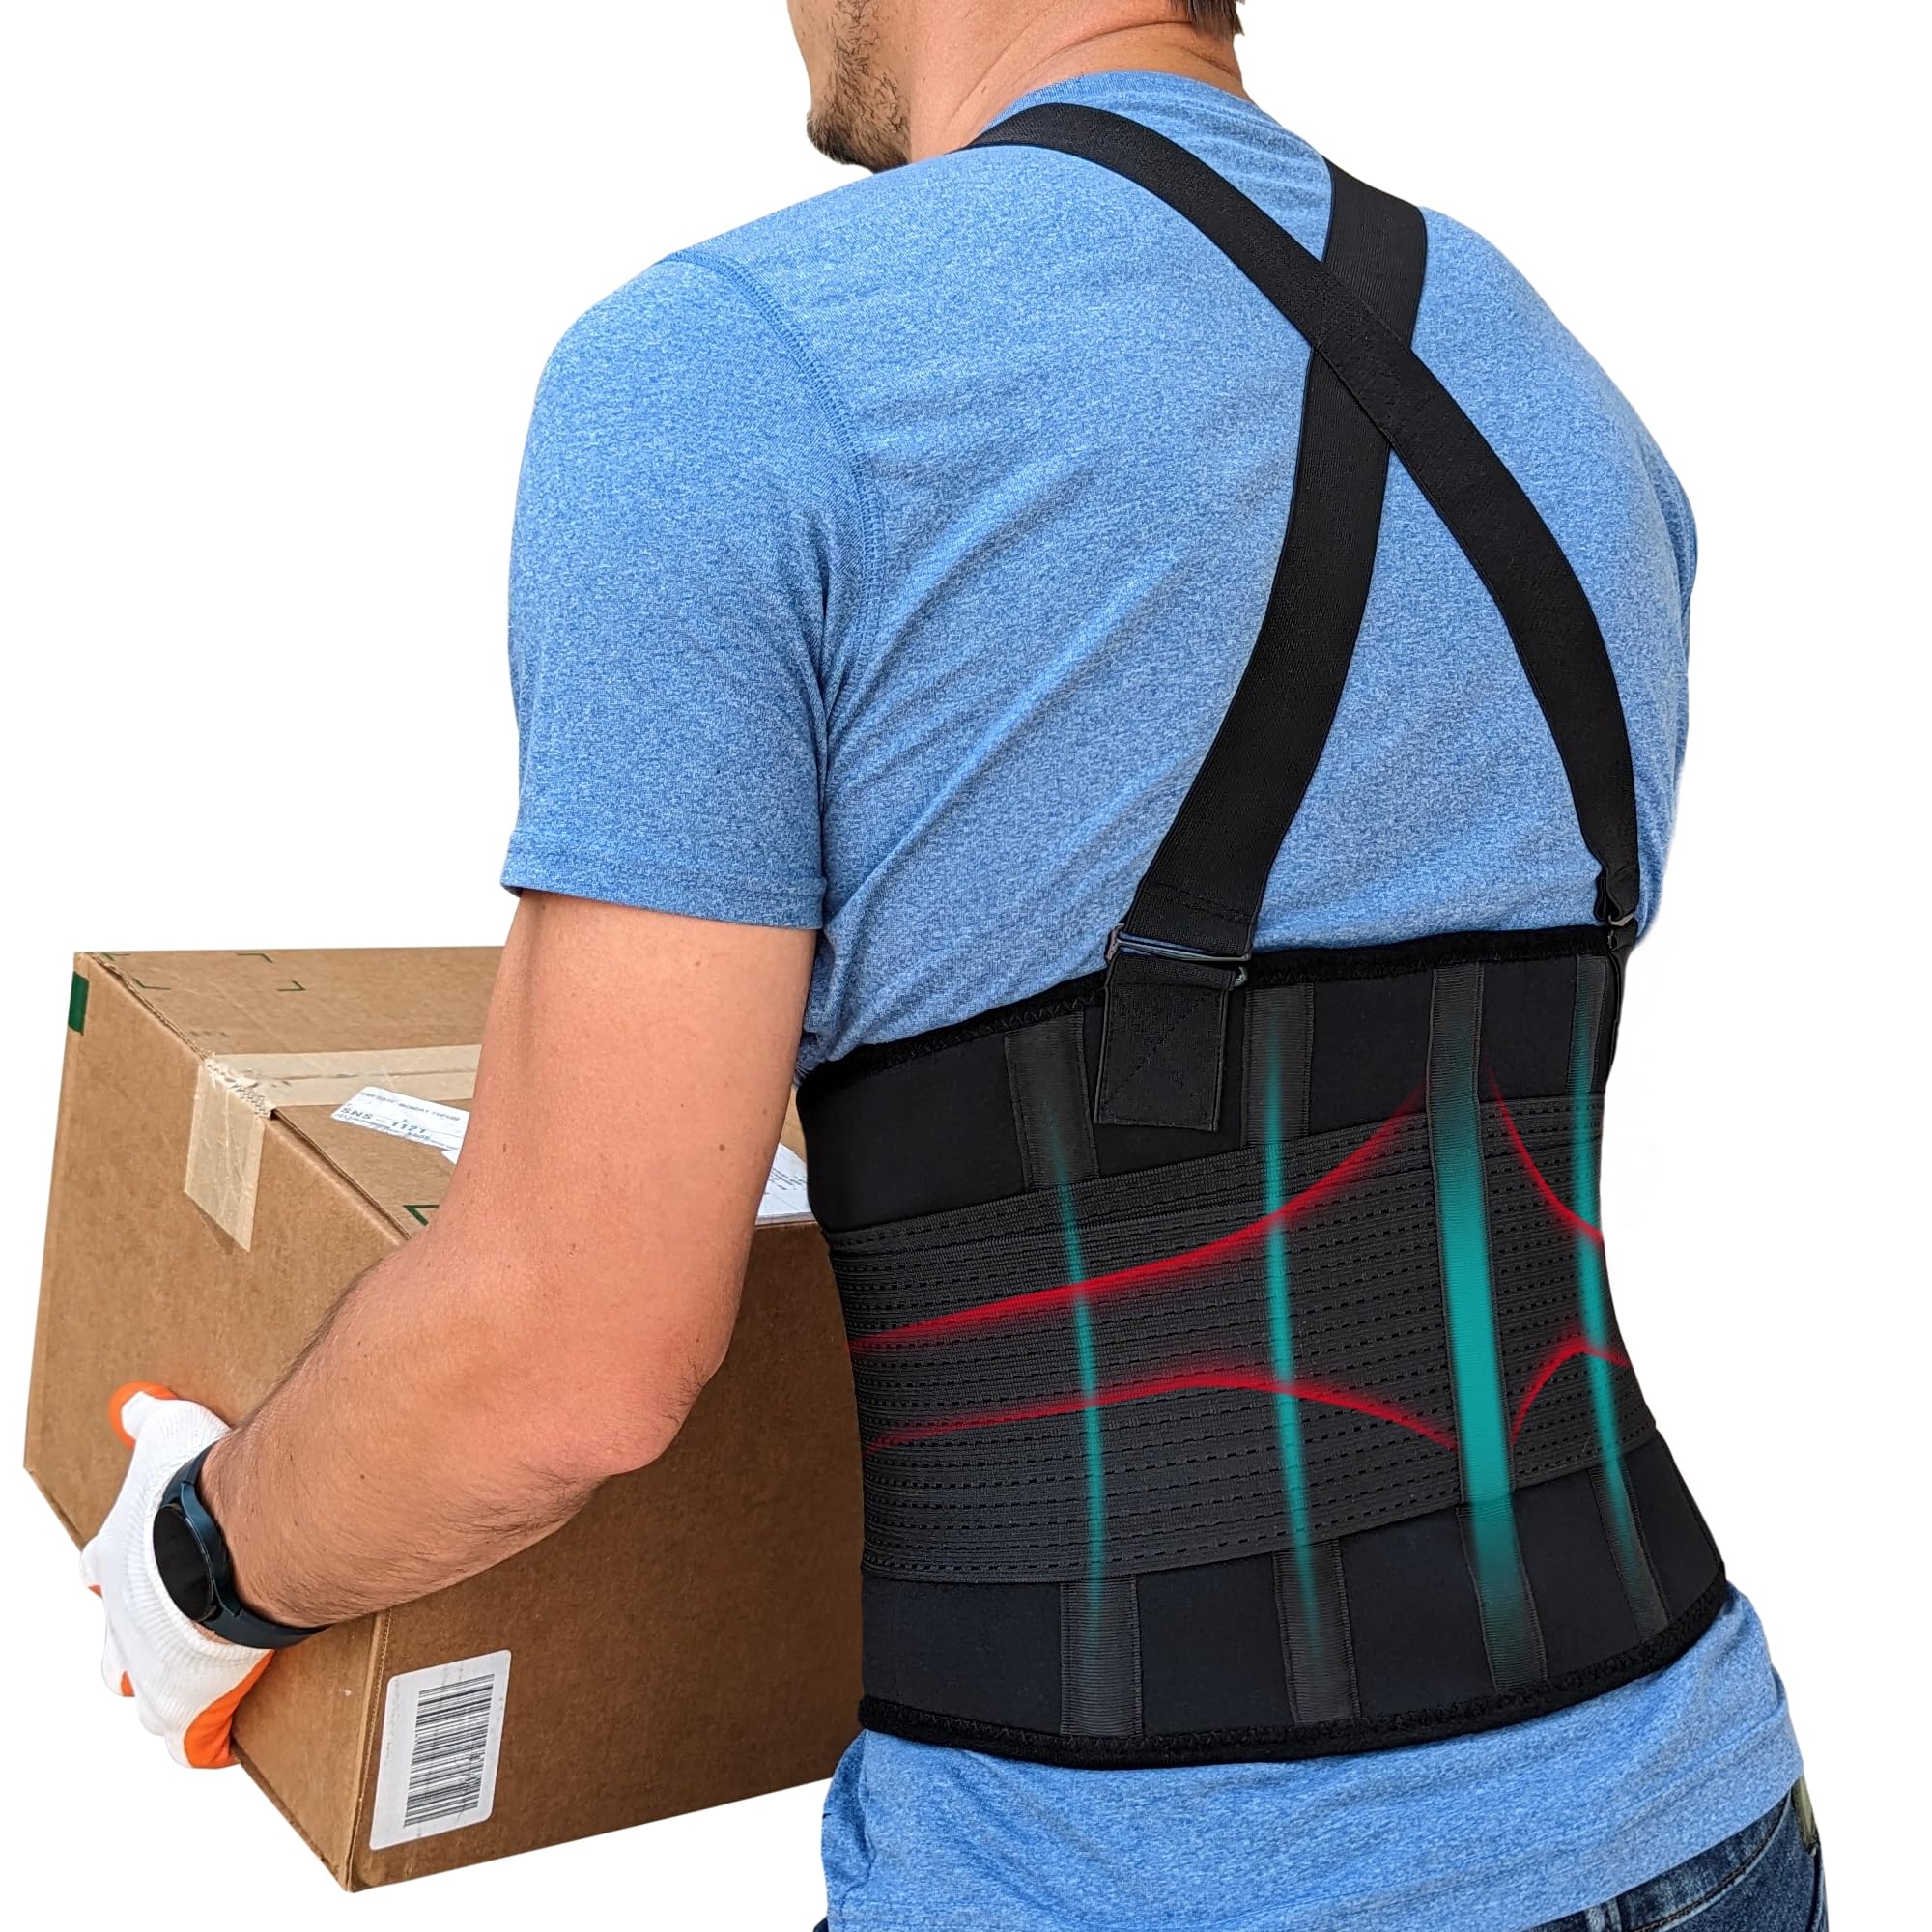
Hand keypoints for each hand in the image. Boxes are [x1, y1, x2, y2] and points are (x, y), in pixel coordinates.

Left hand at [79, 1385, 271, 1767]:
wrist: (233, 1545)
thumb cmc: (200, 1496)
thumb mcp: (166, 1438)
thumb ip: (151, 1423)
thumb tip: (136, 1406)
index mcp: (117, 1560)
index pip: (100, 1572)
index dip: (114, 1574)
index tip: (130, 1574)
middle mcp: (125, 1620)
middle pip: (114, 1651)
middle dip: (134, 1650)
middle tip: (166, 1642)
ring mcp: (152, 1666)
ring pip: (143, 1699)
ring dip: (165, 1696)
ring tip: (195, 1691)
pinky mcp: (188, 1703)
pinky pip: (191, 1742)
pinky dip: (204, 1744)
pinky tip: (218, 1745)